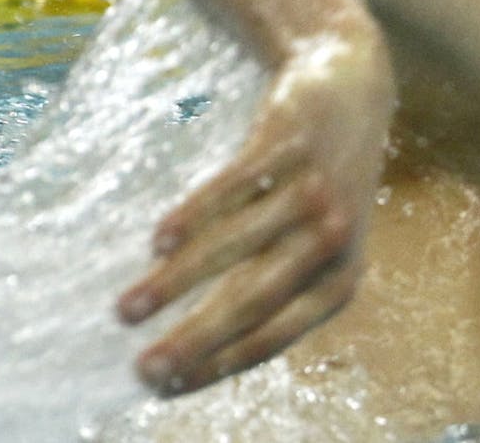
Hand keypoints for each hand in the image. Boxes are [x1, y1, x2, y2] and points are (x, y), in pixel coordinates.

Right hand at [116, 33, 394, 395]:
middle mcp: (333, 238)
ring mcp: (313, 188)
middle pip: (254, 298)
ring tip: (126, 310)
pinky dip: (198, 214)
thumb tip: (195, 352)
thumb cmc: (318, 191)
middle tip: (143, 367)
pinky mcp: (289, 142)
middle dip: (196, 337)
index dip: (219, 363)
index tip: (165, 387)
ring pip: (237, 245)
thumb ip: (267, 292)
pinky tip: (159, 239)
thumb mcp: (311, 249)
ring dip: (178, 282)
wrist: (353, 92)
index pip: (274, 335)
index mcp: (338, 280)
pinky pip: (237, 185)